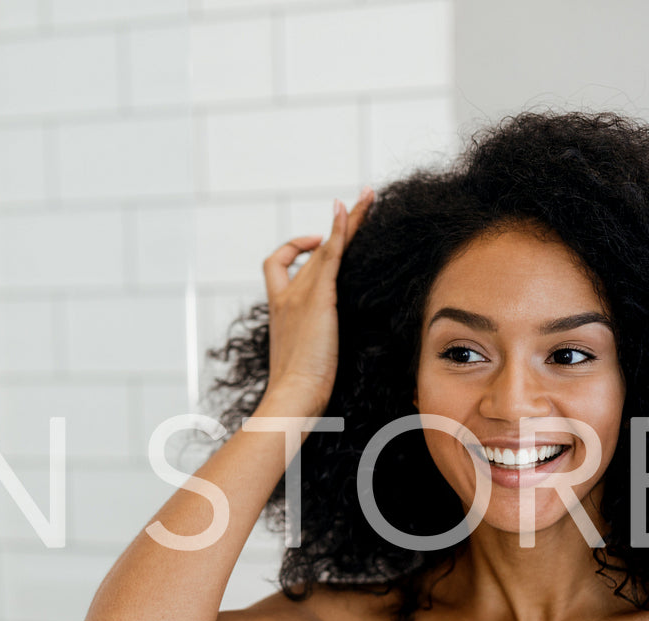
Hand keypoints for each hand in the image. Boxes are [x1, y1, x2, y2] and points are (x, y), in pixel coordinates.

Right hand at [260, 186, 374, 413]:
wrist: (292, 396)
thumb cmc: (296, 393)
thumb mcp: (302, 366)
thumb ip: (310, 354)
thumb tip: (323, 368)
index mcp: (280, 311)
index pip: (279, 269)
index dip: (294, 251)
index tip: (313, 245)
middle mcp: (287, 297)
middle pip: (311, 252)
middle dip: (333, 229)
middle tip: (351, 205)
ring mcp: (301, 294)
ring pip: (328, 246)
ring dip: (349, 219)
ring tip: (369, 196)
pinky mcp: (319, 296)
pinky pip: (332, 253)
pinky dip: (341, 228)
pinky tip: (349, 208)